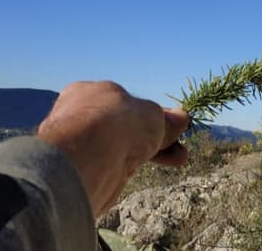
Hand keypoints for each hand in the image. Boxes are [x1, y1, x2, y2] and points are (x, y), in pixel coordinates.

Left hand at [37, 81, 189, 216]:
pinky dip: (135, 166)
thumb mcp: (152, 116)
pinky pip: (115, 164)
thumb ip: (165, 119)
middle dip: (154, 136)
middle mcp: (80, 115)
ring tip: (179, 158)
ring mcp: (79, 144)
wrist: (88, 157)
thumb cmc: (119, 123)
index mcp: (91, 92)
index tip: (174, 126)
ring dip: (152, 151)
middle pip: (124, 126)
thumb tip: (181, 118)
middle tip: (178, 146)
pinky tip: (151, 167)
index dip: (151, 115)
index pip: (125, 102)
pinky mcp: (82, 169)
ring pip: (122, 146)